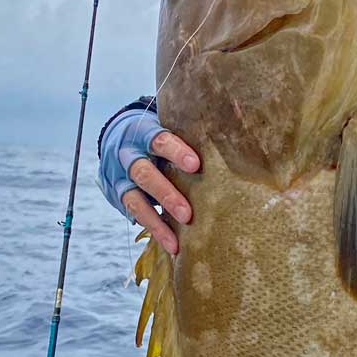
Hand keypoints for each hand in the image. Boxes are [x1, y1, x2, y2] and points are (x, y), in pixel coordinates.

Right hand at [121, 130, 200, 256]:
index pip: (158, 139)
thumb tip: (239, 111)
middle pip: (144, 173)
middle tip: (187, 214)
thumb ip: (193, 127)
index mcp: (143, 132)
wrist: (116, 140)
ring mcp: (121, 177)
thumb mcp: (168, 124)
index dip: (175, 152)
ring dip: (157, 221)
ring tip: (176, 241)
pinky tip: (171, 244)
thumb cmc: (157, 134)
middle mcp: (128, 155)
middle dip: (166, 194)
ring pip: (135, 199)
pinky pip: (135, 215)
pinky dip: (154, 230)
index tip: (195, 165)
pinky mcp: (119, 196)